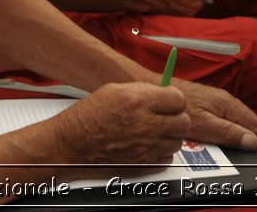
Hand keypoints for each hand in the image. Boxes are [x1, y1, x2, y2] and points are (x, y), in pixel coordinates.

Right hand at [51, 83, 190, 170]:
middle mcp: (147, 124)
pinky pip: (168, 158)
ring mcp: (147, 147)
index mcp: (138, 101)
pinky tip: (148, 145)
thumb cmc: (88, 118)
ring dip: (170, 135)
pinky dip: (161, 152)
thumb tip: (162, 93)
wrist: (72, 145)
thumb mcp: (114, 90)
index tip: (169, 100)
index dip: (174, 99)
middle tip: (165, 116)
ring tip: (154, 131)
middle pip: (184, 122)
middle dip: (176, 117)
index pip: (178, 99)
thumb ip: (142, 91)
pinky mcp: (145, 164)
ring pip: (178, 141)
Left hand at [172, 79, 256, 149]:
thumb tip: (252, 141)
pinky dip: (229, 131)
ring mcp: (215, 102)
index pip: (255, 124)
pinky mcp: (205, 104)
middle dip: (256, 138)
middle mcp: (224, 101)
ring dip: (242, 135)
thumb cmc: (176, 107)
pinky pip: (224, 120)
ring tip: (247, 151)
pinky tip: (226, 139)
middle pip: (247, 122)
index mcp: (228, 104)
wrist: (156, 91)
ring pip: (236, 121)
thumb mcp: (204, 125)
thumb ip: (228, 132)